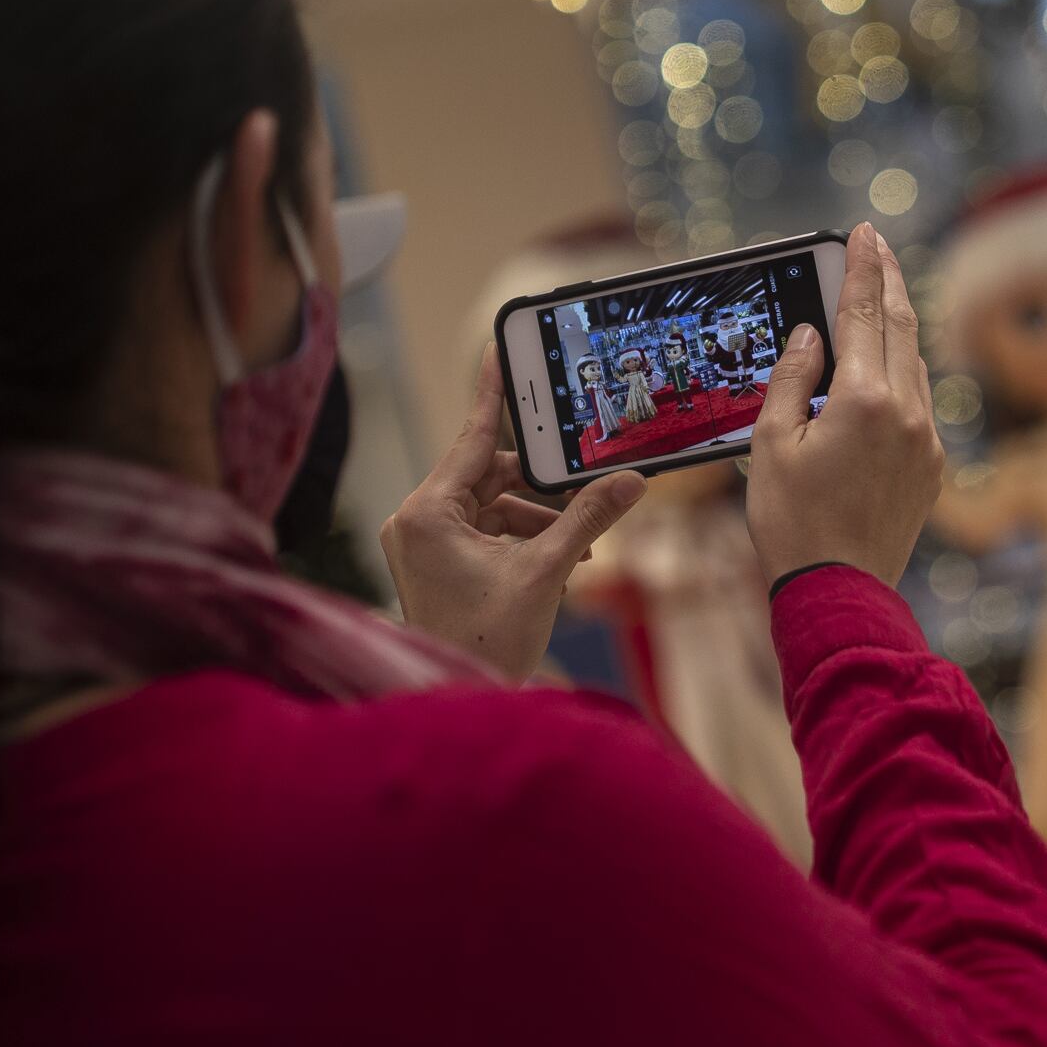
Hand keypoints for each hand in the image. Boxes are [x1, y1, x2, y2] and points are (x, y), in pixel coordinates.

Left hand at [380, 345, 645, 678]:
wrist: (462, 698)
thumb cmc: (487, 641)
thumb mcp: (547, 571)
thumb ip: (588, 518)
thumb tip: (631, 481)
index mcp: (428, 512)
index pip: (469, 437)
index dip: (490, 392)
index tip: (498, 348)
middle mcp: (415, 520)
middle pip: (487, 474)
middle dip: (539, 488)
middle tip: (586, 491)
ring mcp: (421, 542)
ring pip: (489, 504)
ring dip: (536, 517)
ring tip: (580, 542)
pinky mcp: (433, 562)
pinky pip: (482, 529)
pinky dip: (519, 536)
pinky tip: (559, 556)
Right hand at [746, 221, 943, 587]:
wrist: (838, 591)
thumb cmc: (793, 523)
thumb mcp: (771, 444)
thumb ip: (792, 378)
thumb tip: (810, 335)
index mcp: (864, 400)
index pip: (864, 314)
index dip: (861, 268)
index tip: (863, 232)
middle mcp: (907, 413)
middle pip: (902, 327)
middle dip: (889, 282)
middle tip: (877, 245)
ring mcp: (926, 440)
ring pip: (916, 364)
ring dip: (898, 326)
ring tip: (881, 297)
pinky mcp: (932, 466)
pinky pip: (919, 402)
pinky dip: (903, 372)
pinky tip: (886, 367)